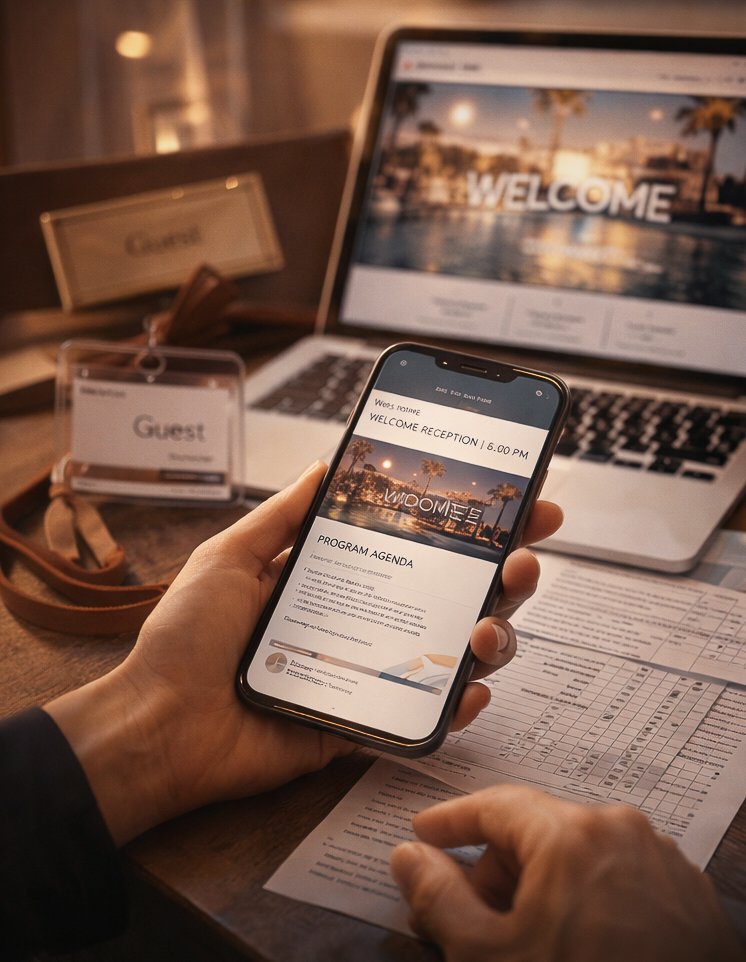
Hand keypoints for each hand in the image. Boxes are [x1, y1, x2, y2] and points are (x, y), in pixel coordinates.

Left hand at [46, 463, 560, 844]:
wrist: (160, 724)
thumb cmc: (187, 637)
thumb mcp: (231, 557)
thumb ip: (284, 514)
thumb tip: (327, 463)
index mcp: (340, 579)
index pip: (419, 546)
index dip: (472, 526)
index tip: (519, 503)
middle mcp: (365, 621)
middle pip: (454, 595)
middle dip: (506, 574)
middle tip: (523, 556)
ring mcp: (371, 673)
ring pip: (455, 651)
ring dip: (494, 633)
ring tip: (489, 624)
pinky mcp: (366, 723)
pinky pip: (426, 715)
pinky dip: (460, 704)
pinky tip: (473, 688)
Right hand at [390, 785, 745, 961]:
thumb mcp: (492, 956)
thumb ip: (439, 899)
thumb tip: (409, 858)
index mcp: (571, 834)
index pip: (493, 805)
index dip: (451, 822)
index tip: (425, 834)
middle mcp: (619, 830)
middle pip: (536, 832)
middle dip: (499, 871)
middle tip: (475, 918)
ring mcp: (658, 858)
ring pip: (578, 853)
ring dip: (543, 885)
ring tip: (529, 938)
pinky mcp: (685, 890)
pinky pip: (619, 874)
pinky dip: (588, 895)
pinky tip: (577, 941)